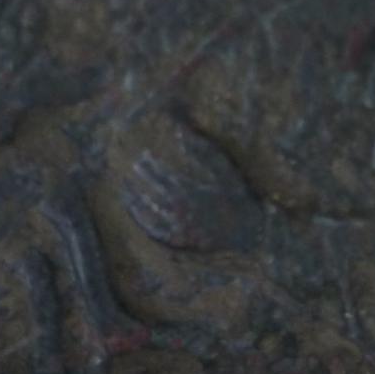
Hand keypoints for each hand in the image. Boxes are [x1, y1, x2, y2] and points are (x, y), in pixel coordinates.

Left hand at [122, 125, 267, 254]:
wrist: (247, 228)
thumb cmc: (235, 194)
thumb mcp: (221, 167)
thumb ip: (199, 149)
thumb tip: (179, 133)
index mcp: (189, 190)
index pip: (162, 175)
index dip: (150, 165)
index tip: (143, 155)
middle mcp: (180, 209)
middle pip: (153, 191)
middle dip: (143, 178)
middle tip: (134, 167)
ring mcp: (178, 227)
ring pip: (149, 212)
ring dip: (136, 198)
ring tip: (126, 187)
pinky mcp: (179, 240)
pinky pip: (154, 230)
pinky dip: (142, 220)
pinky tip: (134, 211)